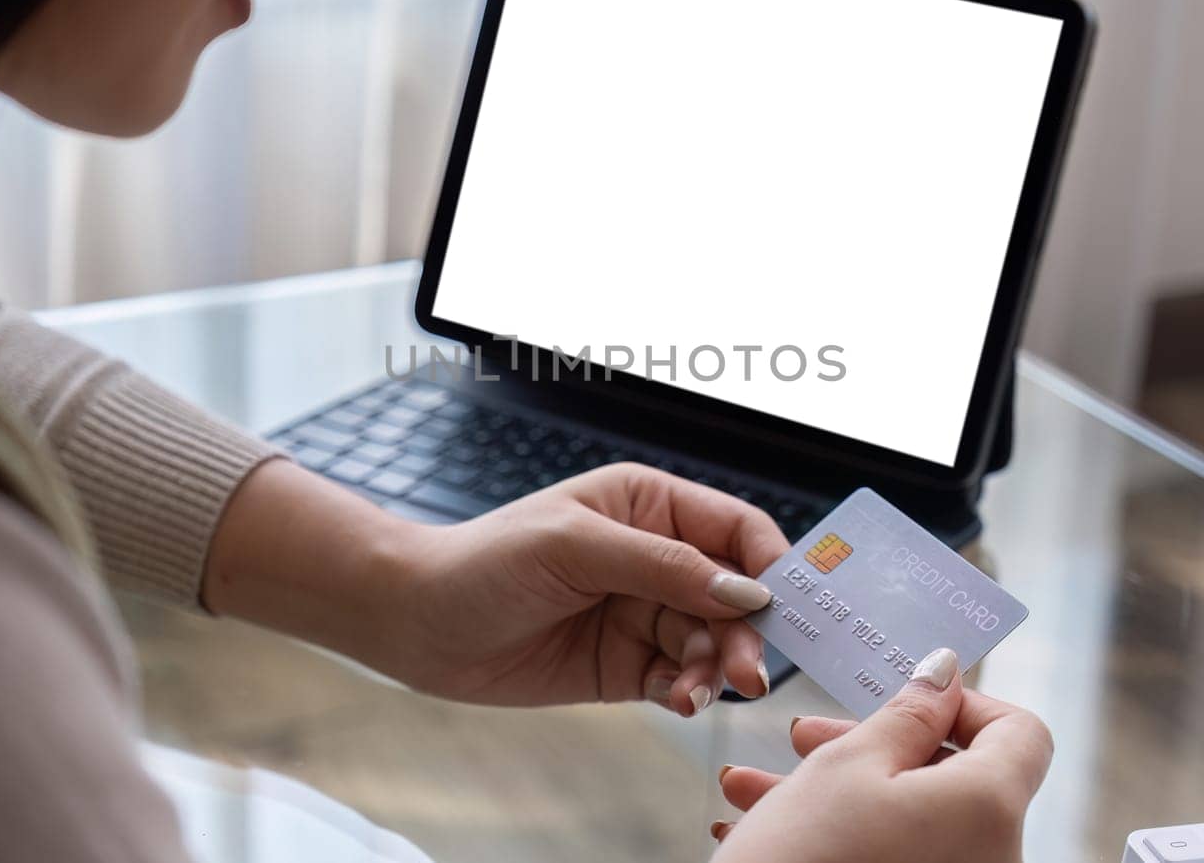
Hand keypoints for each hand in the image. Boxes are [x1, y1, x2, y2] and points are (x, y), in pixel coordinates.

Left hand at [376, 462, 789, 710]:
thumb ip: (663, 566)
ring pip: (712, 640)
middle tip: (749, 673)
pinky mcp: (626, 663)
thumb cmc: (487, 562)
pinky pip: (680, 677)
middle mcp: (655, 556)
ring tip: (697, 692)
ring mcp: (643, 611)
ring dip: (717, 668)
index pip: (735, 527)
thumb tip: (745, 590)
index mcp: (648, 504)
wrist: (418, 623)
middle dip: (747, 630)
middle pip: (734, 592)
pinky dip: (689, 690)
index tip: (785, 605)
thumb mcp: (575, 548)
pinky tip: (678, 701)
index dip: (769, 563)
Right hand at [710, 649, 1052, 862]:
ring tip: (755, 786)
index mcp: (990, 809)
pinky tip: (765, 825)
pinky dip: (846, 838)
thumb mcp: (848, 764)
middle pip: (952, 778)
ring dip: (837, 794)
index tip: (904, 699)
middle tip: (804, 736)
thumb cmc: (804, 858)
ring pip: (910, 821)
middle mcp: (993, 858)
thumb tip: (945, 675)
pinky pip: (895, 858)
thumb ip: (907, 713)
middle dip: (871, 748)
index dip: (964, 703)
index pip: (1020, 734)